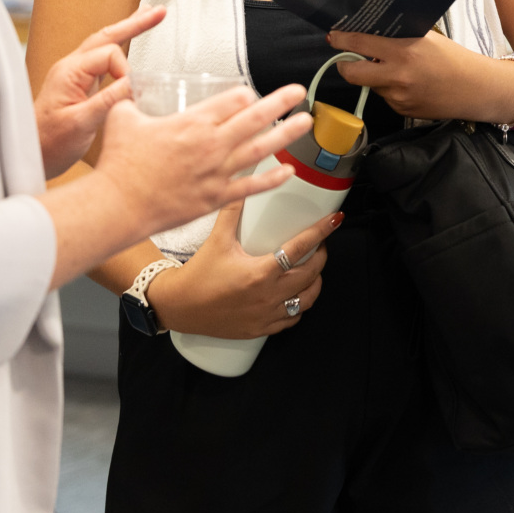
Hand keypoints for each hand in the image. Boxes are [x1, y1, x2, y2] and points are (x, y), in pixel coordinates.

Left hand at [34, 4, 165, 177]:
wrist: (32, 156)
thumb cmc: (49, 144)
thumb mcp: (81, 123)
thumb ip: (109, 100)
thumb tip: (136, 82)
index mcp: (69, 72)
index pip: (109, 55)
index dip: (127, 71)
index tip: (134, 93)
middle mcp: (71, 68)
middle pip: (106, 36)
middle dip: (133, 23)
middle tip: (159, 13)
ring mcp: (74, 75)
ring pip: (104, 43)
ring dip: (128, 30)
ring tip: (150, 18)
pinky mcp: (79, 84)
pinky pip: (102, 59)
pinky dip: (121, 47)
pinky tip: (130, 44)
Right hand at [96, 84, 311, 237]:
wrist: (117, 205)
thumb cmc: (119, 164)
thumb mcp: (122, 118)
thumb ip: (130, 101)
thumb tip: (127, 91)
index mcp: (193, 121)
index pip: (233, 99)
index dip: (245, 94)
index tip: (249, 94)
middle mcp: (211, 144)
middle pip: (255, 118)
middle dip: (280, 102)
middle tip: (298, 92)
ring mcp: (217, 172)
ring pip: (260, 149)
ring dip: (286, 135)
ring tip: (305, 123)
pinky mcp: (215, 197)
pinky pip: (251, 187)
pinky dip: (272, 179)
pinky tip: (289, 171)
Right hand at [150, 202, 343, 338]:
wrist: (179, 306)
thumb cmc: (197, 275)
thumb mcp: (217, 239)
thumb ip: (232, 211)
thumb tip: (243, 183)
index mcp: (260, 273)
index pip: (300, 248)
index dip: (321, 231)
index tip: (334, 221)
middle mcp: (268, 296)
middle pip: (311, 275)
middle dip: (321, 257)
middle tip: (319, 245)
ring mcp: (266, 315)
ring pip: (307, 300)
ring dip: (315, 283)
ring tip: (312, 270)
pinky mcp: (261, 329)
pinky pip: (291, 320)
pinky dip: (299, 306)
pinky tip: (297, 295)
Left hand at [326, 29, 513, 124]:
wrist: (475, 89)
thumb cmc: (453, 58)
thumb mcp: (426, 39)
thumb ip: (398, 37)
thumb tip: (371, 31)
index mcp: (403, 52)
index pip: (360, 44)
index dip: (342, 40)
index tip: (334, 36)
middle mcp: (397, 77)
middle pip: (352, 74)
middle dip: (346, 65)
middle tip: (348, 58)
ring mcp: (398, 97)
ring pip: (371, 85)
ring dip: (375, 77)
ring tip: (397, 69)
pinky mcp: (402, 111)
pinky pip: (385, 97)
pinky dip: (390, 89)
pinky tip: (410, 84)